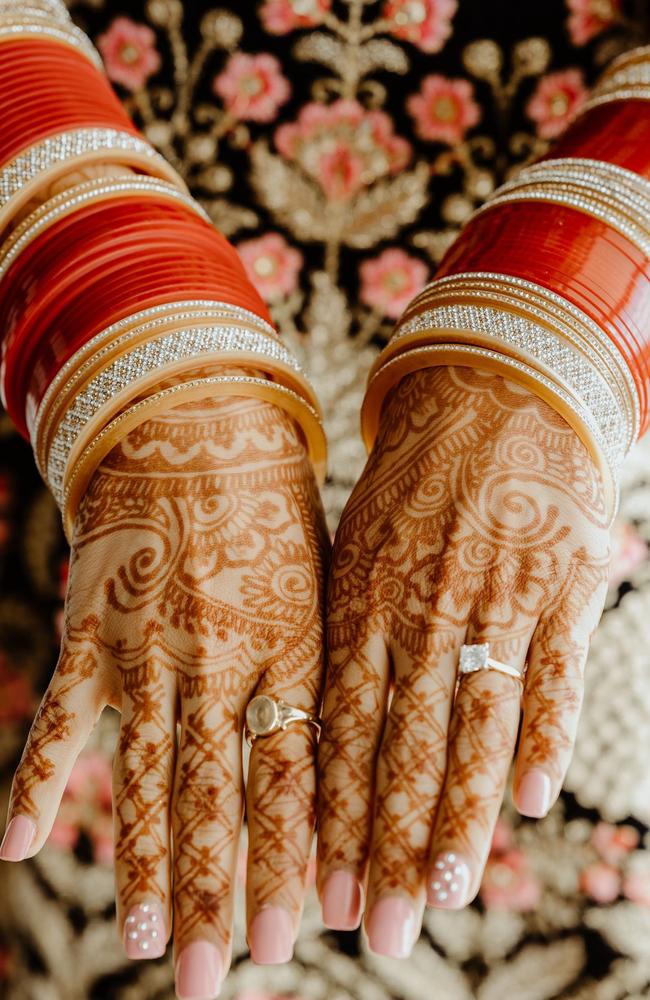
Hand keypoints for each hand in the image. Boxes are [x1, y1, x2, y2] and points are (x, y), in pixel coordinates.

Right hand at [1, 384, 328, 995]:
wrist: (193, 421)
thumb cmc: (272, 505)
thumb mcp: (324, 577)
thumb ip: (328, 664)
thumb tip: (352, 758)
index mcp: (289, 643)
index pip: (295, 770)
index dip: (296, 855)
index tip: (302, 934)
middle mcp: (218, 655)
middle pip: (219, 793)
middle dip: (223, 890)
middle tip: (222, 979)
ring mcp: (147, 645)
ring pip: (145, 772)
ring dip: (146, 862)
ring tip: (150, 944)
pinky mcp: (90, 628)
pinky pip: (63, 715)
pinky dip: (41, 778)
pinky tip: (16, 848)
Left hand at [317, 365, 609, 955]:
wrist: (492, 395)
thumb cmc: (414, 486)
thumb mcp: (358, 546)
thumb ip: (349, 634)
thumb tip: (329, 735)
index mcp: (364, 601)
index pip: (343, 730)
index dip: (333, 816)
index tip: (323, 895)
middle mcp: (423, 609)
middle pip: (403, 746)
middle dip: (389, 844)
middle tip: (379, 930)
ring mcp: (495, 598)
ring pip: (474, 725)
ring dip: (458, 814)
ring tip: (446, 892)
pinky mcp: (562, 585)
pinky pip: (553, 671)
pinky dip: (541, 736)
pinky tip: (528, 800)